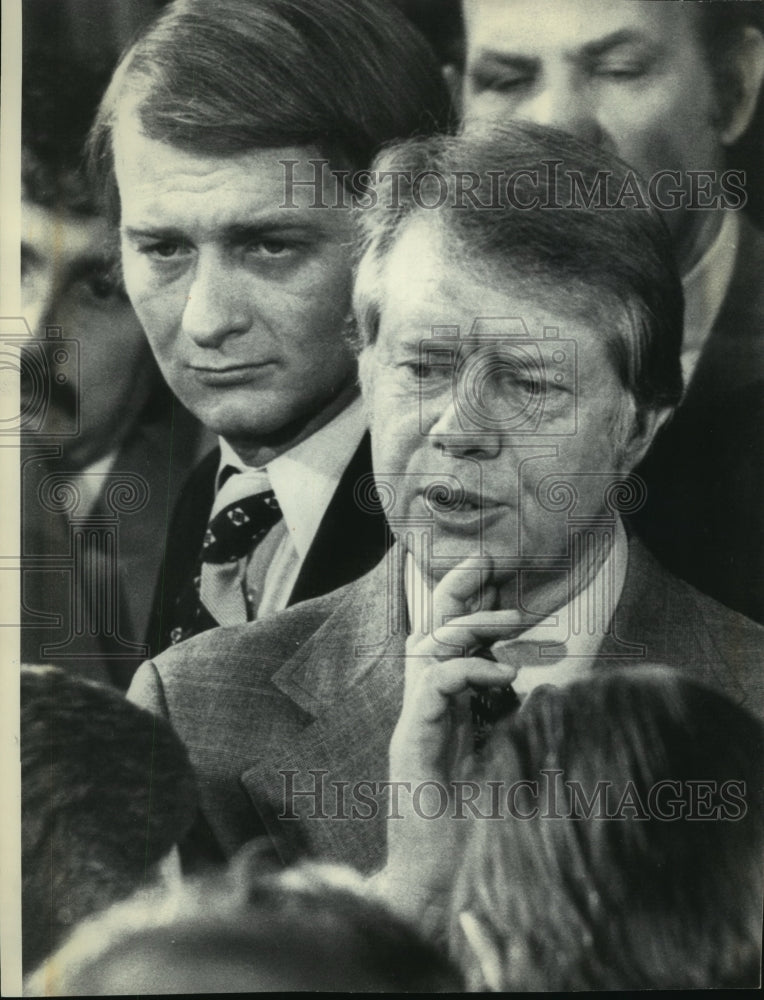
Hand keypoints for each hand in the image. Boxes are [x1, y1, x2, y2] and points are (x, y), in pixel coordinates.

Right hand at [371, 557, 520, 924]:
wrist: (440, 882)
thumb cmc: (475, 828)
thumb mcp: (505, 762)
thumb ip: (512, 723)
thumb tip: (541, 690)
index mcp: (446, 708)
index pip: (451, 641)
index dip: (471, 605)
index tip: (503, 580)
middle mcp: (427, 708)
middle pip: (431, 630)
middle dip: (457, 591)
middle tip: (489, 562)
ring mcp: (415, 722)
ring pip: (426, 648)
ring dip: (468, 624)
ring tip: (511, 618)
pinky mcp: (410, 742)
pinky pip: (432, 688)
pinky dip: (467, 672)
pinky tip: (503, 676)